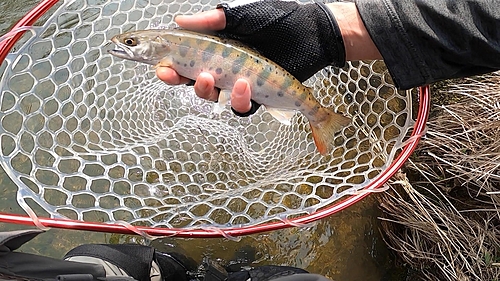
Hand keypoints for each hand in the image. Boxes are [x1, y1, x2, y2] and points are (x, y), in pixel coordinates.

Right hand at [157, 0, 346, 114]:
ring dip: (208, 92)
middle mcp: (226, 68)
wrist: (311, 33)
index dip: (171, 68)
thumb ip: (210, 20)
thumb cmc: (277, 19)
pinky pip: (243, 108)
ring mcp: (241, 84)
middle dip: (182, 83)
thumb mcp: (240, 15)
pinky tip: (244, 85)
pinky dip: (240, 100)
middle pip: (195, 84)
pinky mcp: (259, 97)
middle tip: (175, 76)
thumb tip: (178, 20)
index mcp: (217, 49)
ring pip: (215, 99)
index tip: (161, 68)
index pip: (187, 62)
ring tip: (211, 78)